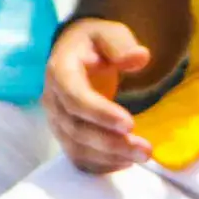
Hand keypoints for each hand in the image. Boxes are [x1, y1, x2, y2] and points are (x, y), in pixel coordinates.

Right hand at [45, 18, 154, 172]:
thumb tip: (139, 57)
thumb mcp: (109, 33)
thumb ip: (121, 44)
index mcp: (60, 71)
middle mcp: (53, 100)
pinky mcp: (65, 136)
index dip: (99, 113)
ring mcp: (57, 122)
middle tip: (145, 149)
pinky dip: (101, 165)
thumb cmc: (95, 44)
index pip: (74, 97)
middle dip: (111, 143)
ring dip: (109, 157)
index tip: (130, 124)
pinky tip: (126, 162)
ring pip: (77, 148)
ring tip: (141, 156)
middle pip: (77, 129)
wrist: (77, 54)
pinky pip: (79, 158)